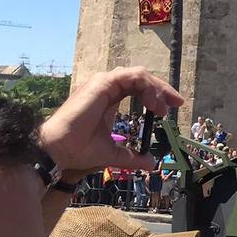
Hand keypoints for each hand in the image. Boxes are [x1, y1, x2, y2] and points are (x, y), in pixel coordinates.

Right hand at [40, 66, 182, 178]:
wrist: (59, 152)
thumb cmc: (79, 150)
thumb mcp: (113, 152)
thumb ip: (132, 155)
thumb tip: (151, 162)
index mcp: (108, 97)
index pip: (138, 87)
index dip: (156, 94)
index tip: (171, 107)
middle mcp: (106, 86)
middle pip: (141, 77)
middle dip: (162, 89)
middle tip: (176, 103)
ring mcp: (103, 83)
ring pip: (139, 74)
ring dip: (155, 89)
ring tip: (162, 109)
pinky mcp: (102, 83)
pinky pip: (132, 76)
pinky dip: (146, 87)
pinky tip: (152, 105)